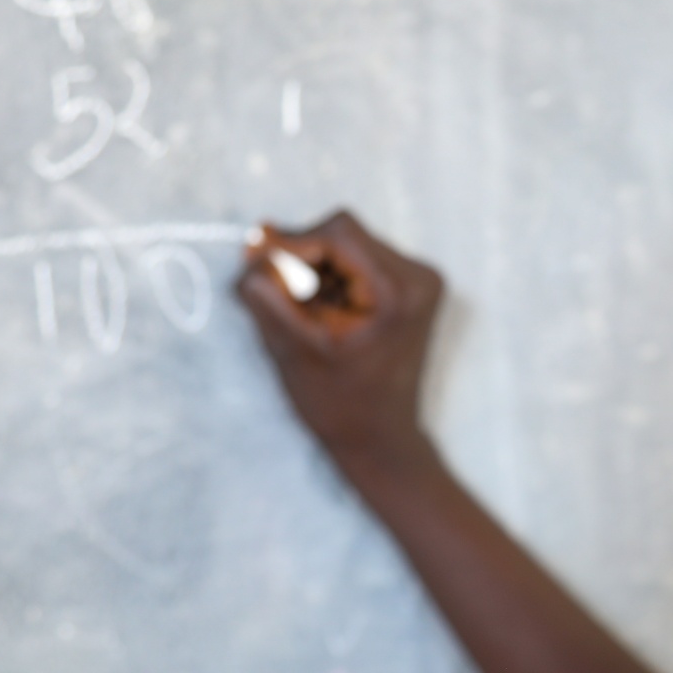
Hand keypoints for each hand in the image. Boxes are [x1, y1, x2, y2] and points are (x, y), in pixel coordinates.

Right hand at [238, 210, 444, 470]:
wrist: (380, 439)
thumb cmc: (340, 405)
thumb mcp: (293, 347)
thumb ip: (269, 293)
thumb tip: (252, 242)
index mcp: (401, 290)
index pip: (338, 232)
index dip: (290, 243)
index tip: (256, 267)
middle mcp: (420, 275)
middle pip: (343, 233)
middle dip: (300, 258)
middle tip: (272, 295)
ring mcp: (418, 280)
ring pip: (345, 245)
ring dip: (312, 270)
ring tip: (302, 315)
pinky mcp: (407, 288)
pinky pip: (355, 262)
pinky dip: (327, 280)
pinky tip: (320, 315)